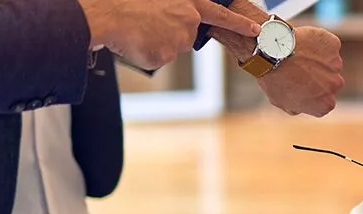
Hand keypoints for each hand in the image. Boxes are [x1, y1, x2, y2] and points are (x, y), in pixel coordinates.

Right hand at [80, 0, 259, 69]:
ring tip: (138, 30)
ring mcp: (177, 41)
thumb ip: (177, 9)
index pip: (221, 14)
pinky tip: (136, 42)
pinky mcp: (165, 56)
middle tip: (147, 25)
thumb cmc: (128, 3)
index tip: (256, 30)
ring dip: (155, 43)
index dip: (239, 23)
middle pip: (185, 38)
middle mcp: (187, 22)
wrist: (106, 15)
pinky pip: (157, 59)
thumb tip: (183, 19)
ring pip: (170, 49)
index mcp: (188, 4)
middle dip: (169, 34)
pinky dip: (146, 54)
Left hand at [259, 27, 345, 116]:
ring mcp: (337, 64)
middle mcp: (336, 85)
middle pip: (331, 81)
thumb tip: (300, 107)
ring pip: (330, 62)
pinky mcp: (334, 45)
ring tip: (299, 55)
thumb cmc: (275, 79)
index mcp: (326, 104)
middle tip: (300, 69)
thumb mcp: (281, 101)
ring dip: (319, 60)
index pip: (324, 101)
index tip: (301, 85)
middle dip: (319, 76)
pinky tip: (303, 43)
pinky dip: (318, 43)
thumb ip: (297, 107)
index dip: (312, 93)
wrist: (272, 52)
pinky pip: (328, 44)